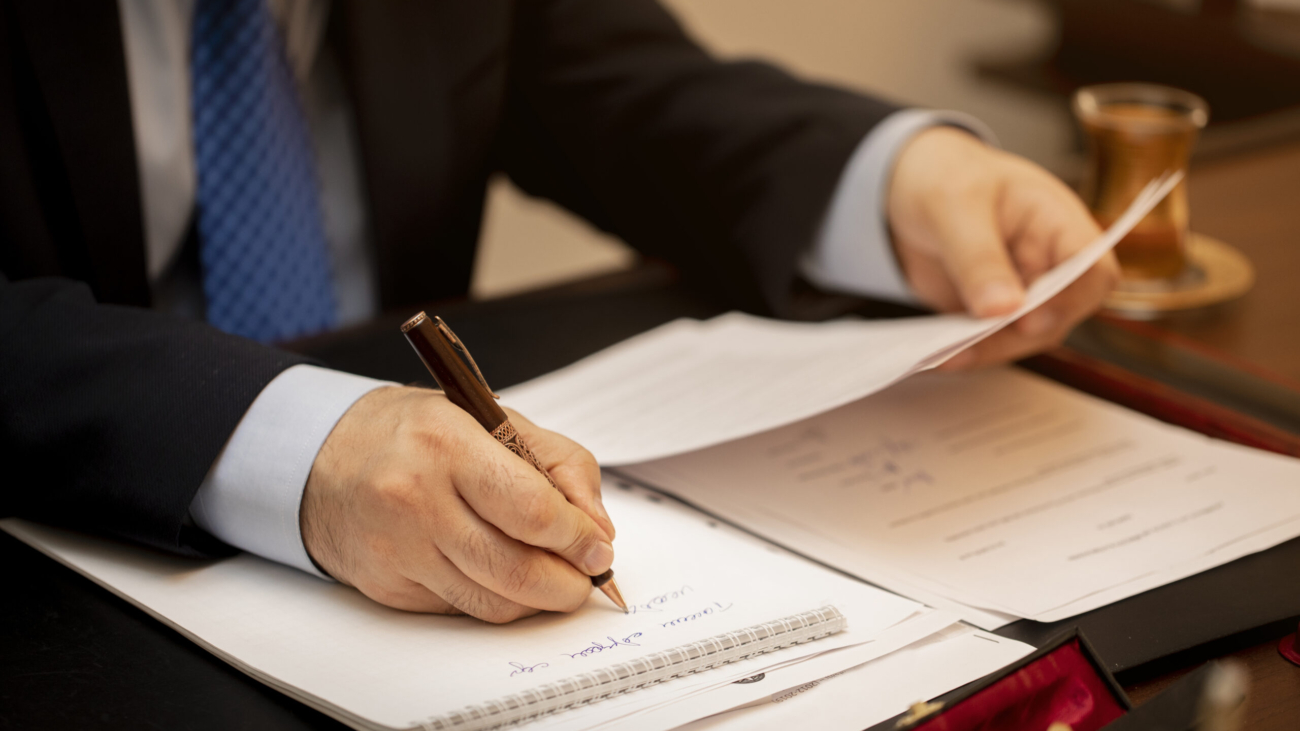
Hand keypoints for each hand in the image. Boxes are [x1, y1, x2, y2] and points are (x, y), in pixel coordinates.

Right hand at [301, 386, 615, 621]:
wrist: (323, 458)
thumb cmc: (416, 434)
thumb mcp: (491, 418)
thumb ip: (559, 464)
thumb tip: (597, 528)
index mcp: (447, 444)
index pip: (532, 510)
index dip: (578, 538)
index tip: (599, 548)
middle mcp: (416, 499)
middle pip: (517, 569)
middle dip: (569, 583)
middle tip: (588, 576)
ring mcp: (398, 549)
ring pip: (494, 602)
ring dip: (539, 600)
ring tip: (555, 579)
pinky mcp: (388, 587)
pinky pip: (462, 609)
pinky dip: (496, 600)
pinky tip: (503, 576)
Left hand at [887, 126, 1118, 368]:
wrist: (905, 186)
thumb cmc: (945, 176)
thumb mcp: (954, 206)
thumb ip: (978, 257)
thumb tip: (1001, 309)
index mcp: (1056, 222)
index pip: (1092, 269)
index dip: (1070, 300)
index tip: (1027, 319)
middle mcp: (1048, 261)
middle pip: (1059, 315)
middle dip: (1017, 335)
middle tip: (968, 345)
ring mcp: (1022, 290)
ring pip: (1024, 337)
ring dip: (988, 350)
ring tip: (944, 356)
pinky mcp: (991, 311)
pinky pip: (989, 340)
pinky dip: (966, 351)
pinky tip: (937, 356)